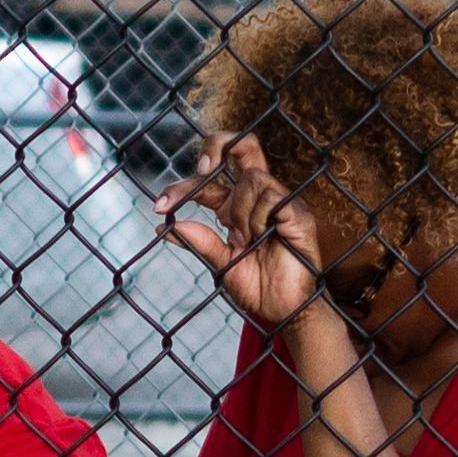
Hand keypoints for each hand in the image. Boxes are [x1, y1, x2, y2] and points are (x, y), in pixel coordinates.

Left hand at [154, 133, 325, 329]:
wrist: (285, 311)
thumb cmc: (259, 288)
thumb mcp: (221, 265)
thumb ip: (199, 243)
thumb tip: (165, 228)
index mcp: (236, 207)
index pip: (207, 183)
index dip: (181, 188)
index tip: (159, 206)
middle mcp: (258, 198)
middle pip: (242, 146)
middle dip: (217, 145)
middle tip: (202, 170)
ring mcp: (280, 203)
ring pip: (252, 179)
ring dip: (241, 211)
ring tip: (247, 239)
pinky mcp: (298, 214)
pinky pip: (273, 198)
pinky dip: (261, 218)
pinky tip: (263, 238)